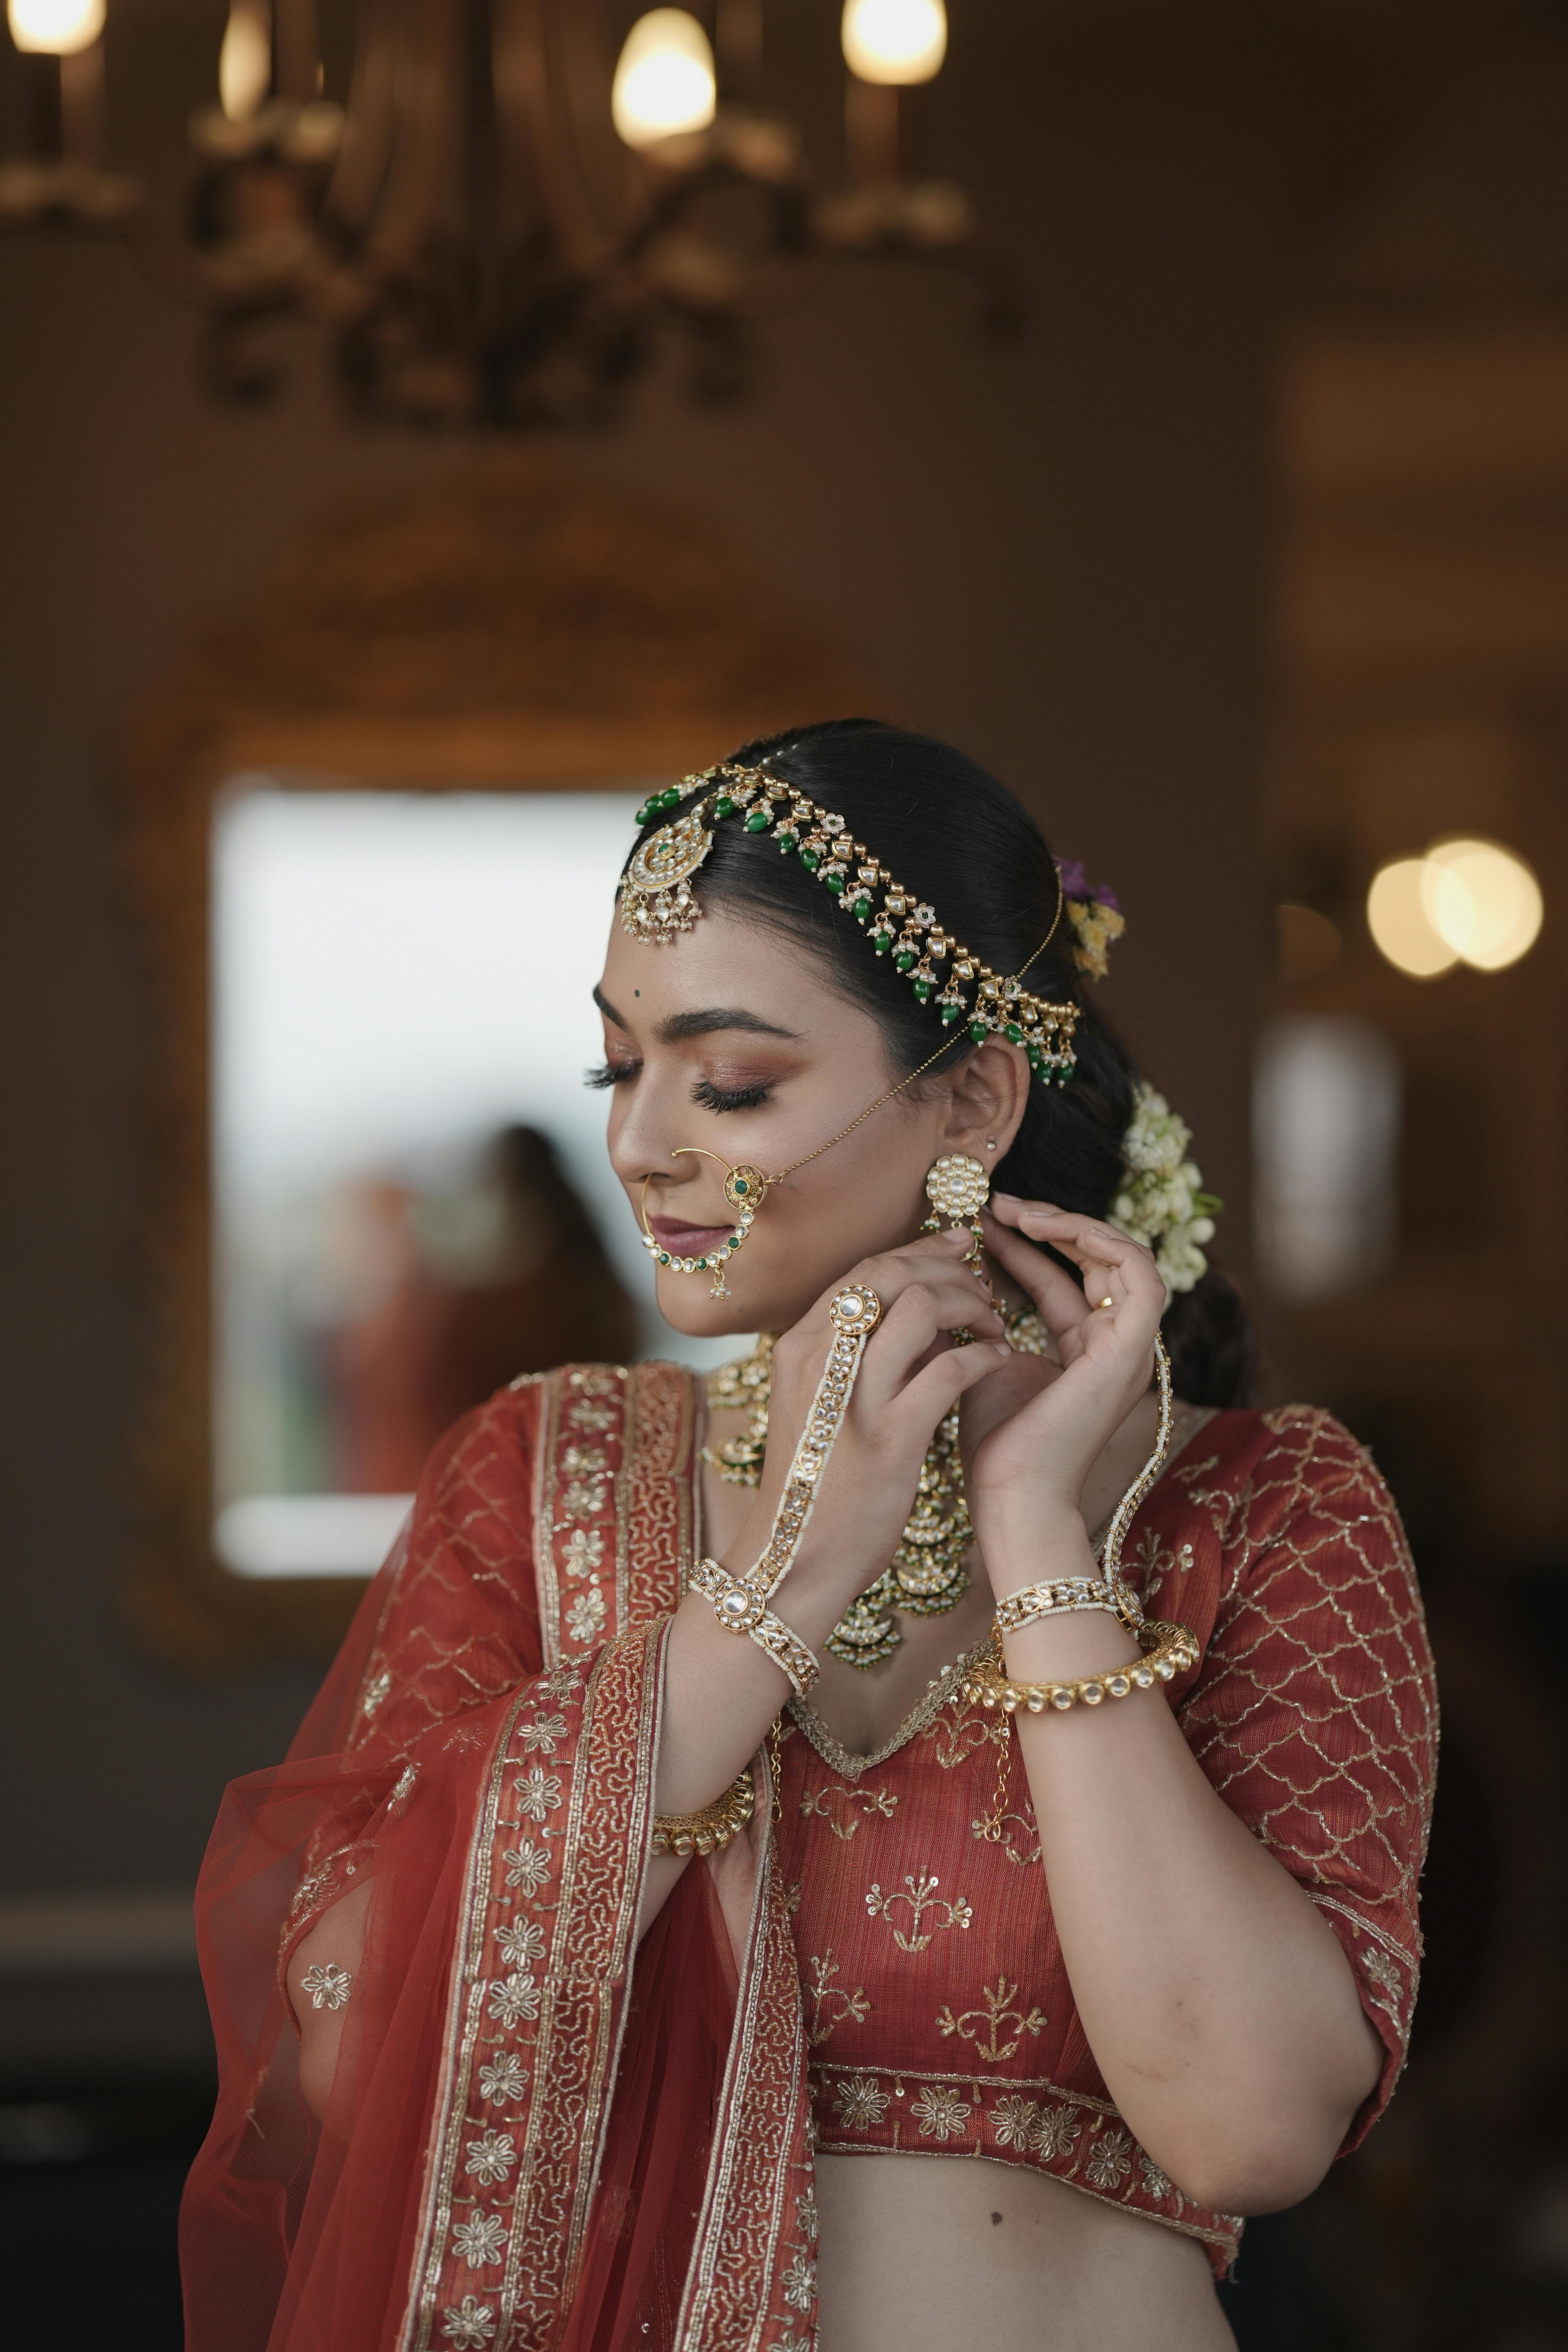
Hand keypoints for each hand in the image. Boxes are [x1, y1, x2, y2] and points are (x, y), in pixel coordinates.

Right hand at [718, 1228, 1010, 1637]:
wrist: (793, 1560)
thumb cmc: (816, 1484)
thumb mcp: (821, 1405)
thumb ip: (859, 1355)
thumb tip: (923, 1314)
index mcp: (800, 1346)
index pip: (864, 1270)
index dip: (917, 1249)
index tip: (957, 1247)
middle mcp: (820, 1359)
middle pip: (892, 1275)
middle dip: (948, 1269)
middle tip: (983, 1286)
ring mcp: (854, 1397)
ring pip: (921, 1307)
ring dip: (970, 1306)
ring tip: (993, 1325)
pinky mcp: (890, 1438)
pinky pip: (947, 1370)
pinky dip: (980, 1357)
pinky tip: (997, 1364)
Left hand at [958, 1200, 1164, 1571]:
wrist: (1011, 1493)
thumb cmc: (995, 1442)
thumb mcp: (984, 1358)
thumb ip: (983, 1316)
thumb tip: (955, 1268)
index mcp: (1084, 1351)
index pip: (1061, 1280)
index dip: (1023, 1246)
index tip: (979, 1222)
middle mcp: (1114, 1347)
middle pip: (1099, 1262)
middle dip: (1050, 1225)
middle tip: (1000, 1205)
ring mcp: (1130, 1349)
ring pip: (1127, 1259)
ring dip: (1075, 1225)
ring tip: (1020, 1211)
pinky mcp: (1132, 1351)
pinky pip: (1142, 1278)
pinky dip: (1103, 1243)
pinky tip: (1049, 1228)